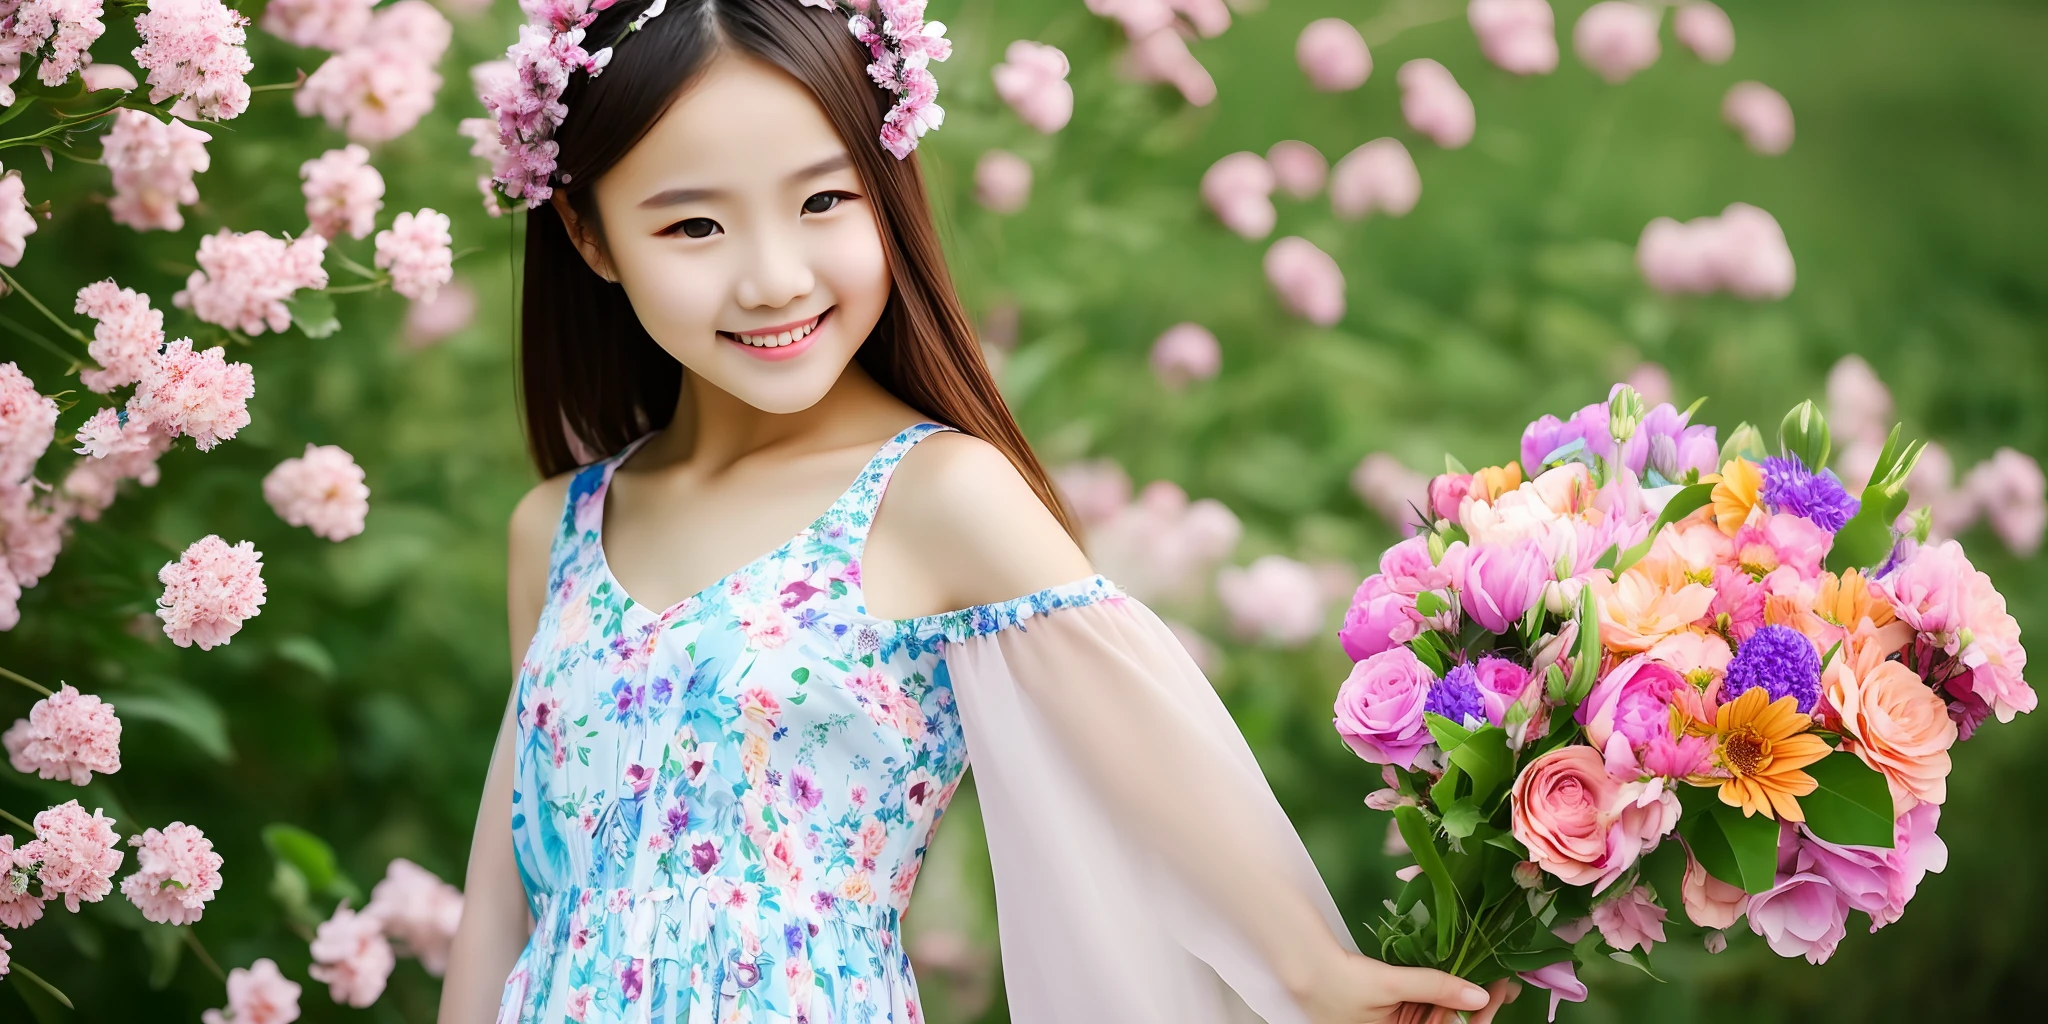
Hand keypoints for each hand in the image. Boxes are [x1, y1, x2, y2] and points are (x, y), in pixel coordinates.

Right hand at [1290, 951, 1517, 1023]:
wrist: (1305, 967)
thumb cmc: (1339, 983)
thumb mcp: (1391, 984)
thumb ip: (1435, 987)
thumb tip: (1480, 994)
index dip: (1480, 1017)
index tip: (1500, 992)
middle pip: (1451, 1023)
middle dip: (1479, 1005)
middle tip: (1505, 982)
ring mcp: (1403, 1021)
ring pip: (1443, 1012)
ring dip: (1466, 996)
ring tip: (1492, 976)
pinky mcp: (1399, 1006)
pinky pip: (1429, 1002)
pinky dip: (1446, 990)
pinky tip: (1465, 976)